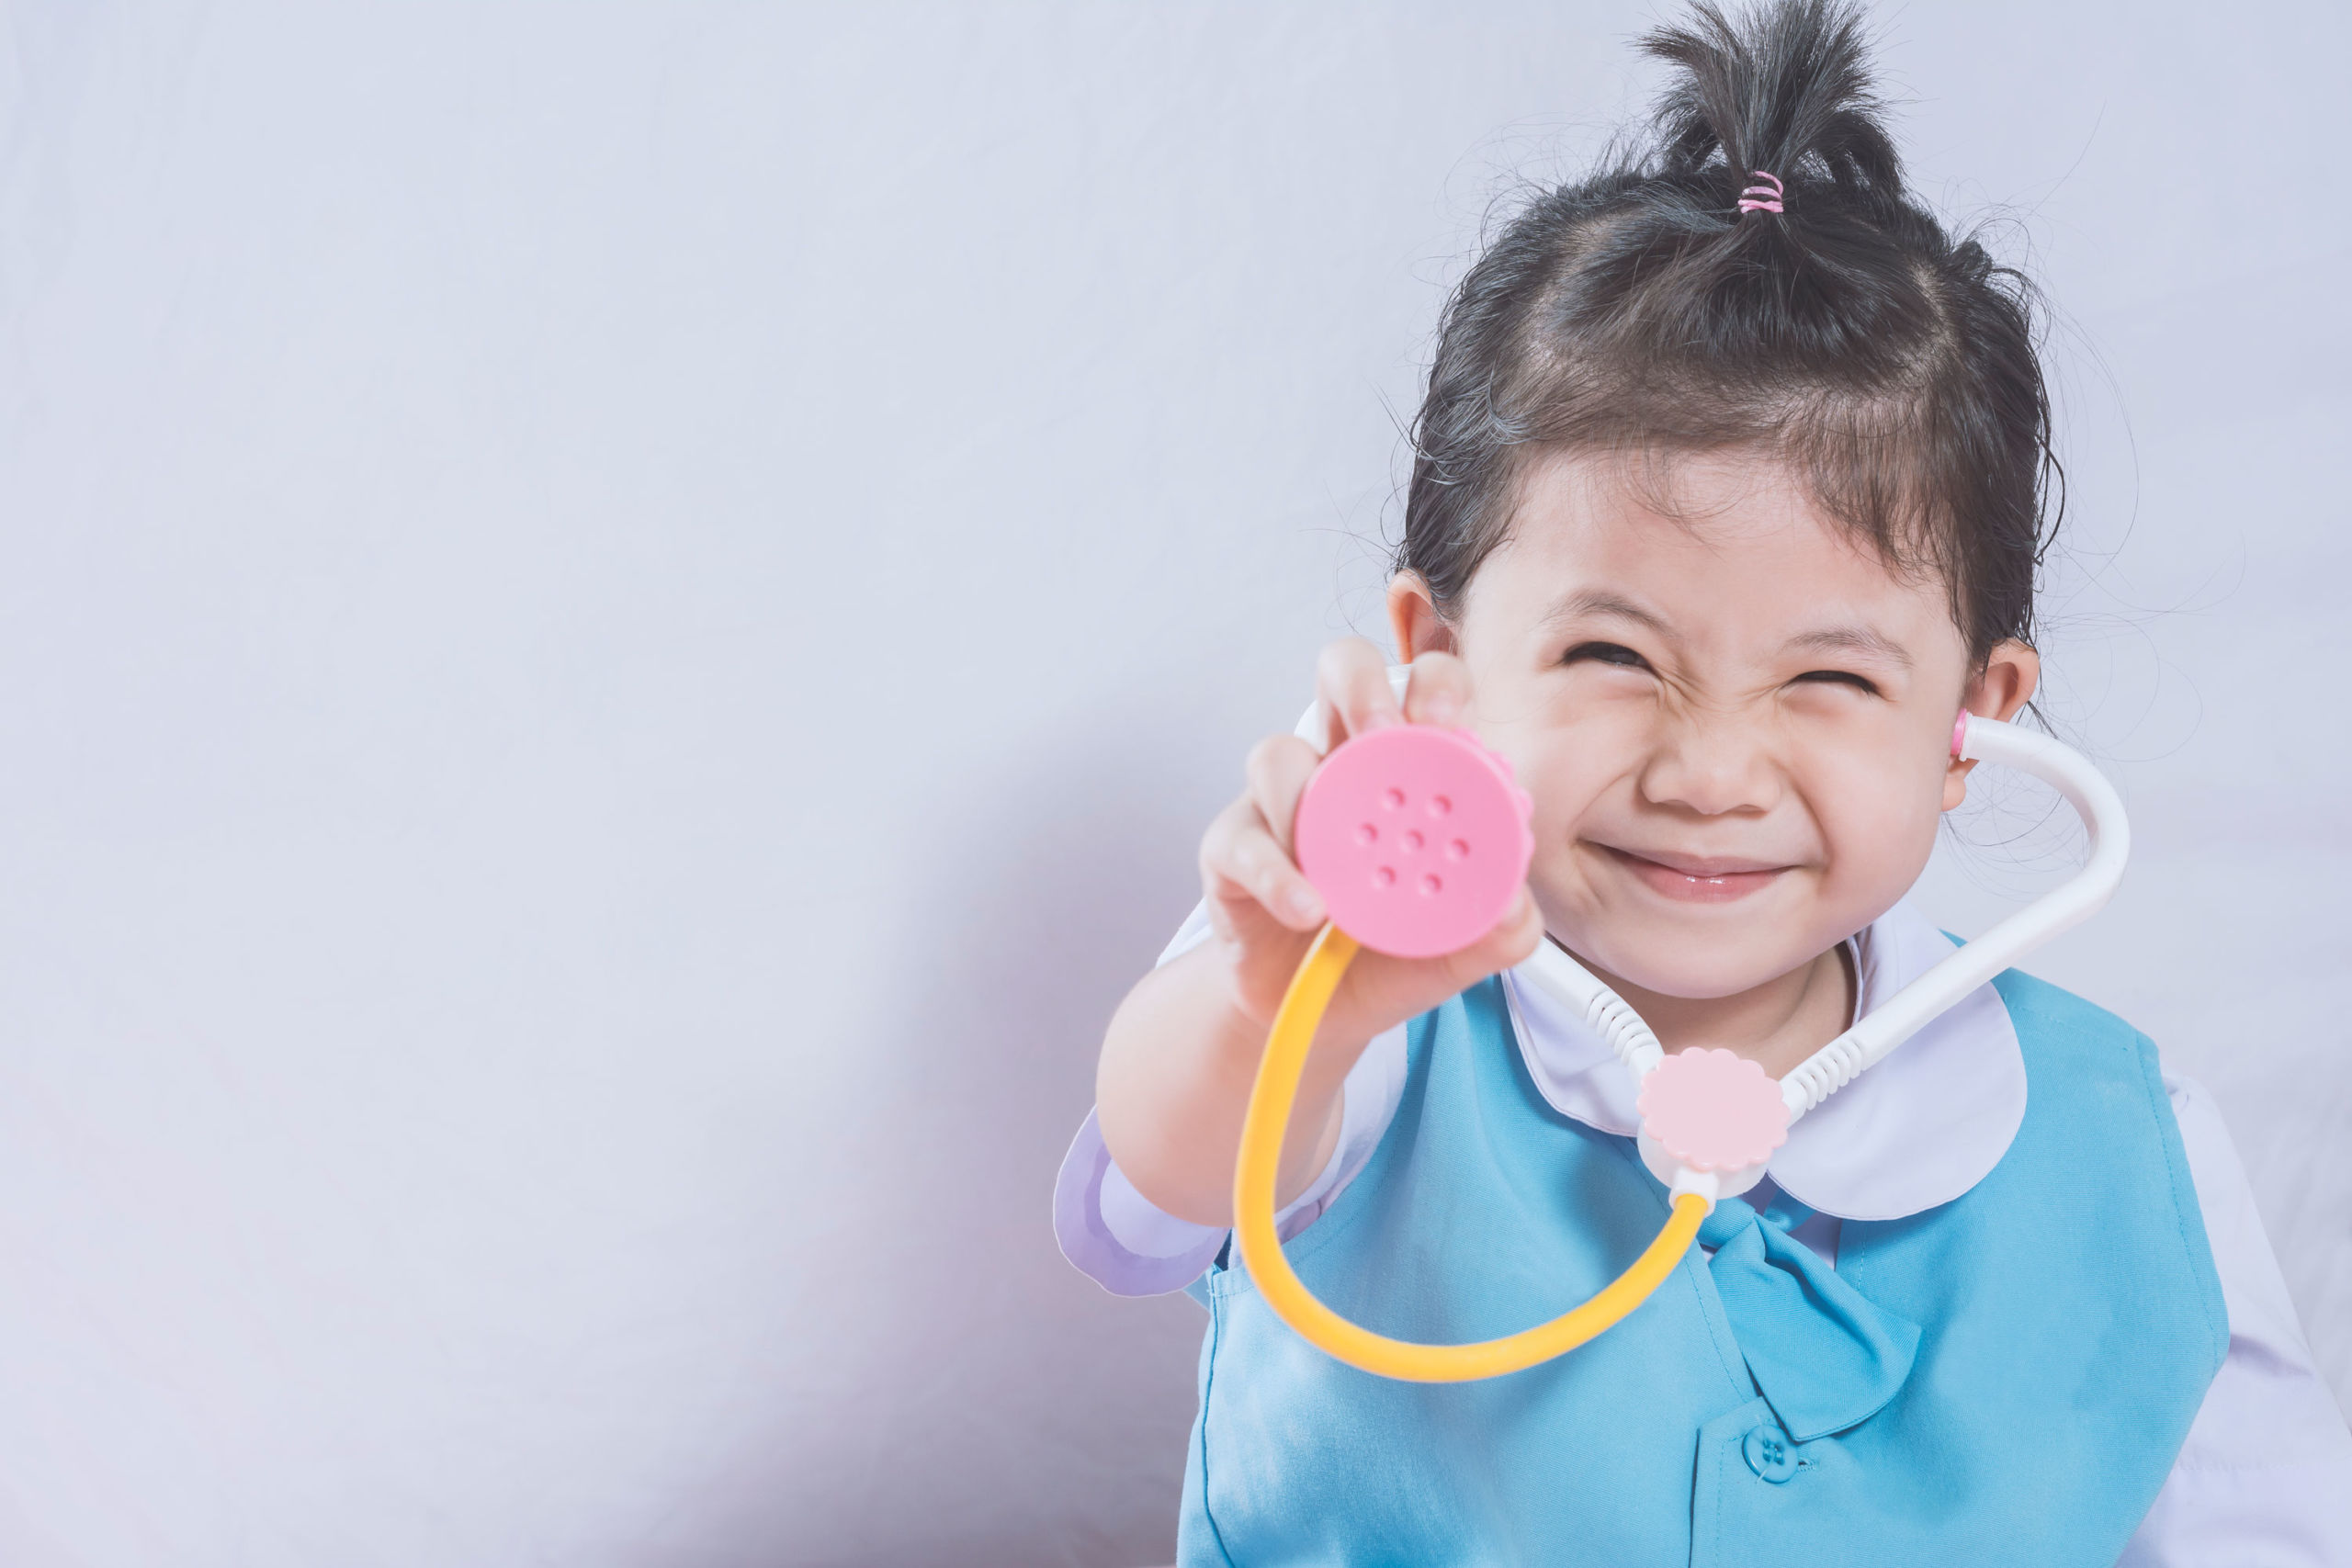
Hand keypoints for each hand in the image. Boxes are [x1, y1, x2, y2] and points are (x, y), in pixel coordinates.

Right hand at [1197, 637, 1543, 1053]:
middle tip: (1384, 734)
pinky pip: (1242, 843)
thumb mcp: (1462, 949)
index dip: (1437, 687)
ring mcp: (1280, 803)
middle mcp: (1341, 766)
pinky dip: (1277, 875)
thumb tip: (1514, 903)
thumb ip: (1501, 927)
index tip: (1450, 723)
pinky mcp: (1231, 850)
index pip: (1425, 693)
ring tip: (1335, 856)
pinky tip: (1309, 910)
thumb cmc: (1388, 957)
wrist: (1316, 1013)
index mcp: (1406, 771)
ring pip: (1275, 752)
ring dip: (1304, 792)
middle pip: (1341, 672)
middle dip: (1362, 685)